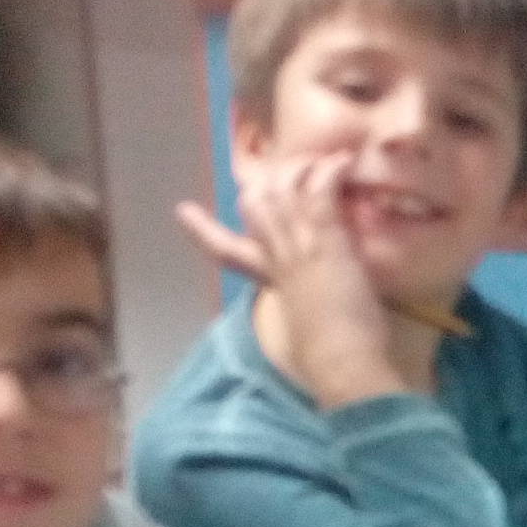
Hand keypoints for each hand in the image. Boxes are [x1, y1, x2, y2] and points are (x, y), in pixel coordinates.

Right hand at [175, 152, 420, 406]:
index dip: (203, 231)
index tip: (183, 211)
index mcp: (268, 285)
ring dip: (304, 169)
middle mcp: (276, 259)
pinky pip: (319, 192)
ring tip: (327, 160)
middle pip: (253, 205)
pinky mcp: (323, 243)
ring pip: (283, 190)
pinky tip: (343, 163)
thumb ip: (300, 313)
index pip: (226, 252)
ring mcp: (297, 247)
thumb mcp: (302, 333)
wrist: (341, 365)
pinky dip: (331, 172)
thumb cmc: (329, 362)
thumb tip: (308, 315)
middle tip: (298, 168)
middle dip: (271, 180)